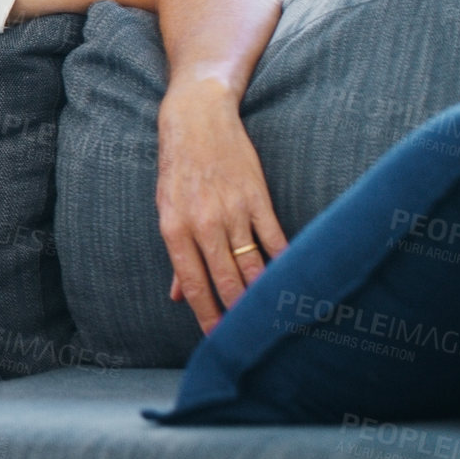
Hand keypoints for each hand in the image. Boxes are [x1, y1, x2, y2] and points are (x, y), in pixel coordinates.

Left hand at [154, 84, 289, 332]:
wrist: (197, 120)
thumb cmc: (178, 170)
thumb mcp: (167, 210)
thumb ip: (177, 256)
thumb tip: (176, 296)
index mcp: (175, 229)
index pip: (193, 283)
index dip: (206, 314)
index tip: (217, 338)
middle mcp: (203, 223)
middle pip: (225, 280)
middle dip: (238, 313)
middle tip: (248, 337)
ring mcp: (232, 211)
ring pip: (252, 264)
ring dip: (263, 294)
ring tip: (272, 318)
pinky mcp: (257, 198)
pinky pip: (274, 238)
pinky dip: (285, 263)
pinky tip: (292, 281)